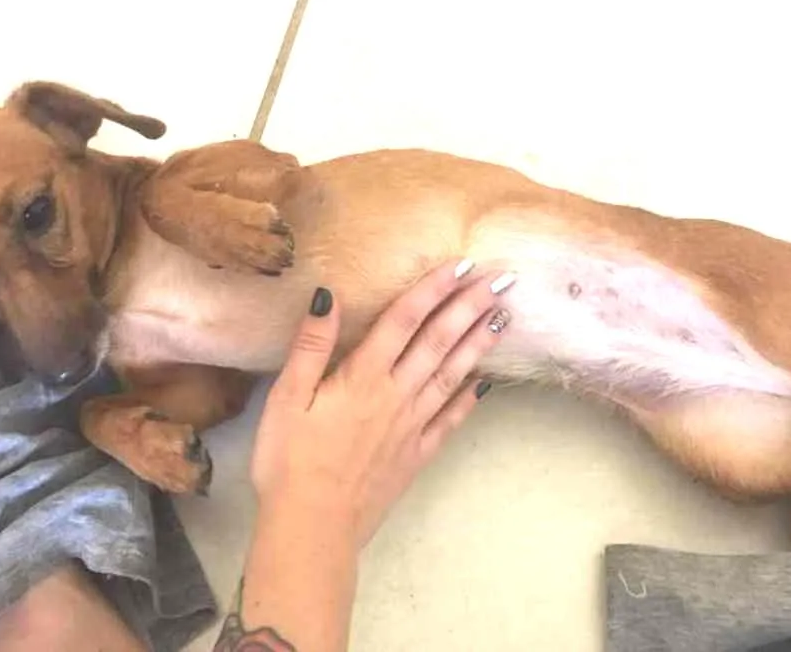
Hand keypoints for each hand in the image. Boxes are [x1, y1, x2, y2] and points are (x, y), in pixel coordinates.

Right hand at [250, 259, 513, 551]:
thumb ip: (311, 346)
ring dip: (478, 344)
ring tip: (504, 318)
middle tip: (501, 279)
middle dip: (469, 307)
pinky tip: (485, 383)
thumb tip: (327, 295)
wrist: (313, 527)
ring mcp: (412, 426)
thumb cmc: (289, 461)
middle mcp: (396, 395)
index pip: (404, 320)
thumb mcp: (286, 398)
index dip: (432, 289)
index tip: (460, 264)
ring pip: (451, 375)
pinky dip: (468, 400)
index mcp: (363, 377)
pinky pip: (450, 421)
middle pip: (438, 341)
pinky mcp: (416, 455)